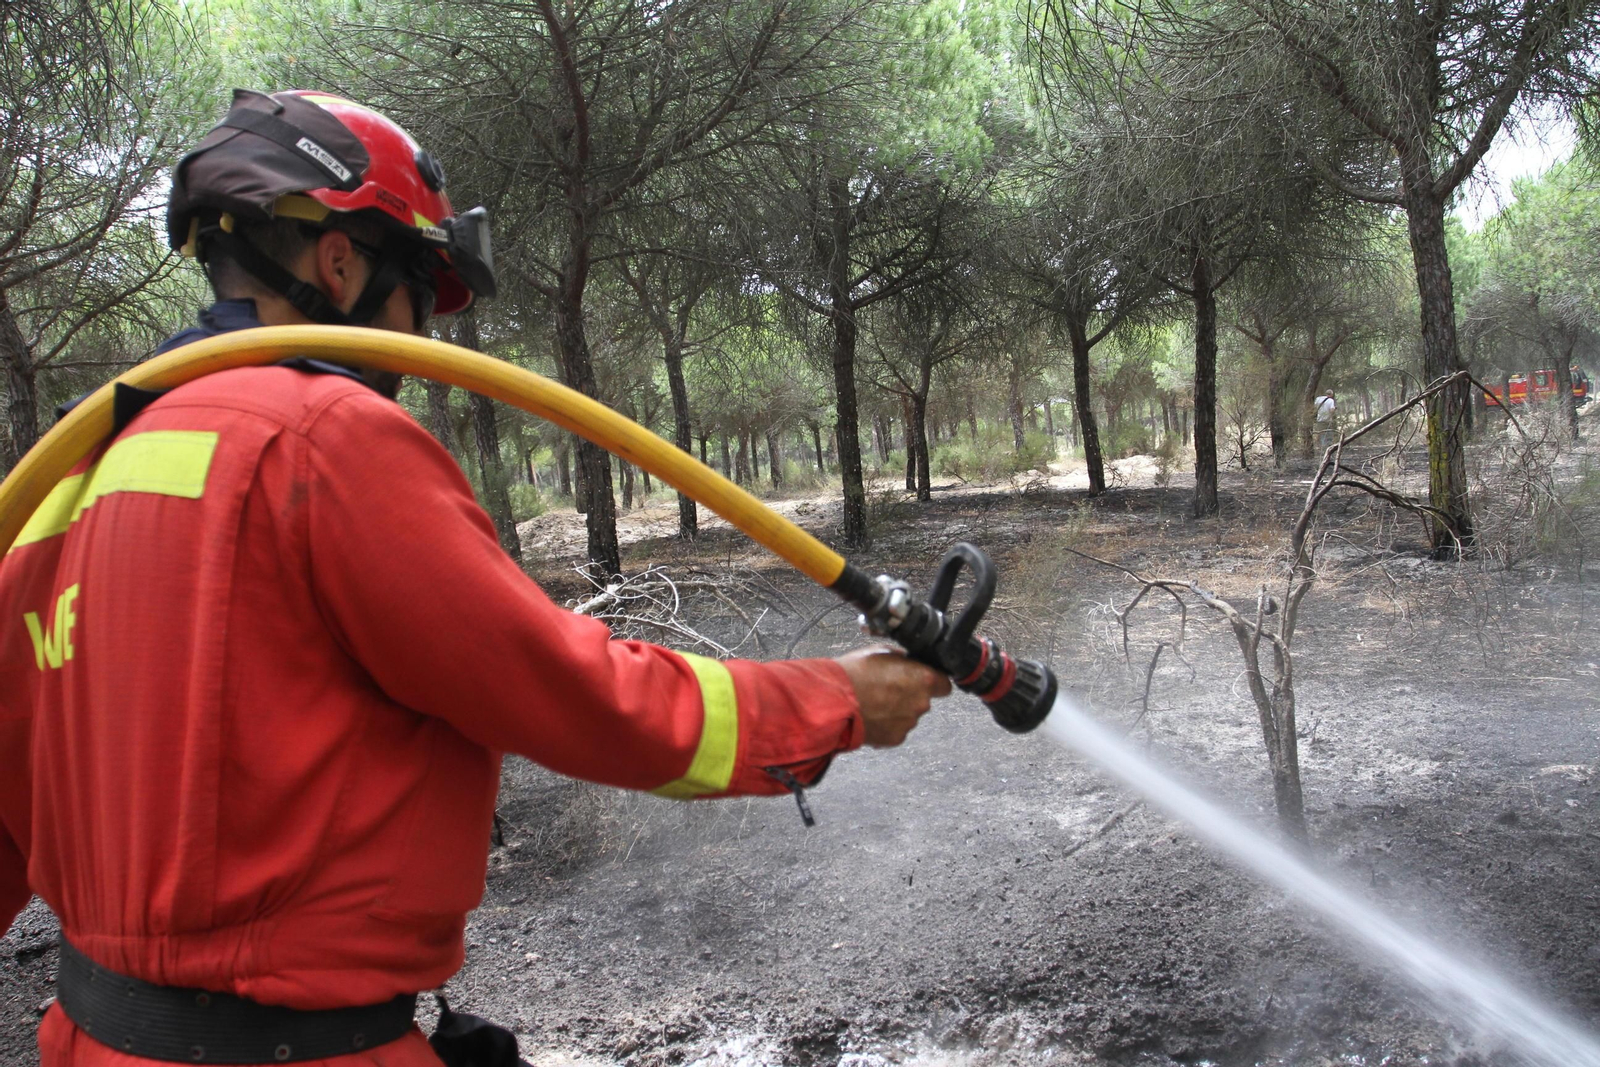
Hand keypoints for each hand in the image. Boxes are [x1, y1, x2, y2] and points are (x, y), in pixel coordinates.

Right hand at [835, 646, 951, 747]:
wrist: (833, 701)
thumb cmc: (854, 675)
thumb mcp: (881, 652)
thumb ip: (901, 660)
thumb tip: (905, 661)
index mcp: (923, 679)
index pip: (945, 684)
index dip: (934, 682)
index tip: (924, 681)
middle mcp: (921, 703)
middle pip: (924, 700)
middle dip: (910, 695)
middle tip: (888, 688)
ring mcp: (909, 723)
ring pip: (909, 715)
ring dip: (897, 710)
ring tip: (875, 701)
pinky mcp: (895, 738)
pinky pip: (897, 729)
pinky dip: (887, 724)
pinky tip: (871, 715)